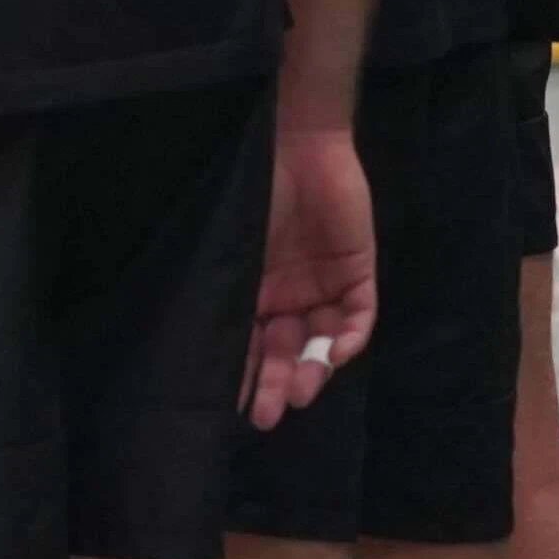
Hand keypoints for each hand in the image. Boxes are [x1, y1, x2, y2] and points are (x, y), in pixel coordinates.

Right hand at [242, 123, 377, 428]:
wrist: (295, 144)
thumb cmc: (248, 191)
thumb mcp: (228, 249)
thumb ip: (225, 293)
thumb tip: (200, 349)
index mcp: (250, 290)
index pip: (246, 344)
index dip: (241, 376)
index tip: (233, 407)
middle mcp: (286, 295)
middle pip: (283, 350)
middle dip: (275, 383)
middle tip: (268, 414)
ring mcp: (322, 285)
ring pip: (320, 342)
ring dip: (312, 369)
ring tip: (300, 390)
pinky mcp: (357, 272)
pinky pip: (358, 316)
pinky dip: (349, 338)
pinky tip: (333, 353)